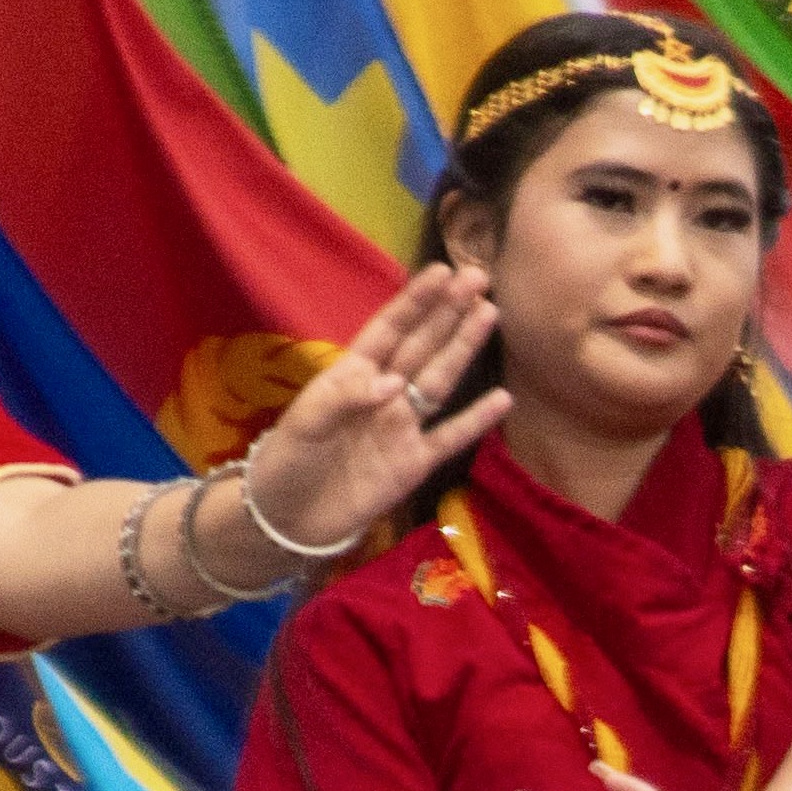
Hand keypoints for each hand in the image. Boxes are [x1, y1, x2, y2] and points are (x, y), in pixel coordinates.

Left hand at [242, 265, 511, 553]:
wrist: (288, 520)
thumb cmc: (288, 461)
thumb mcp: (305, 422)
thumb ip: (346, 397)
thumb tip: (394, 385)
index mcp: (353, 373)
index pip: (390, 329)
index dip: (416, 301)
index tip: (442, 271)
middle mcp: (384, 393)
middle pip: (422, 345)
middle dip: (449, 312)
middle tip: (479, 277)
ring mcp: (403, 427)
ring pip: (440, 380)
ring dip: (463, 348)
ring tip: (489, 314)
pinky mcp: (414, 463)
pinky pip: (450, 437)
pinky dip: (475, 420)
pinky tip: (503, 398)